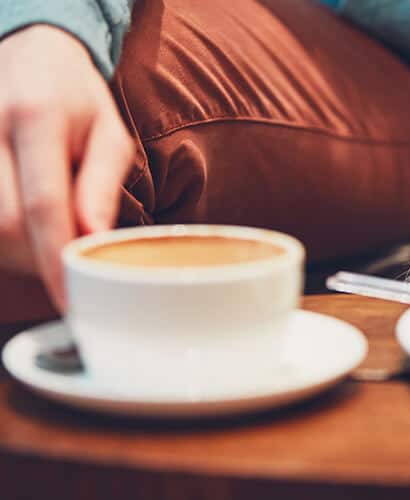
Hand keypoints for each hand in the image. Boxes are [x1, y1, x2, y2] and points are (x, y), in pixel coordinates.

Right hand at [0, 25, 133, 310]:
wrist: (28, 51)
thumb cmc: (76, 100)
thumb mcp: (109, 133)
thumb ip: (102, 185)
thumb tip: (94, 240)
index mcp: (37, 118)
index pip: (42, 204)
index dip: (55, 259)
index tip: (72, 297)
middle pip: (1, 224)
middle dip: (36, 260)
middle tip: (66, 269)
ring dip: (13, 254)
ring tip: (45, 243)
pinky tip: (20, 231)